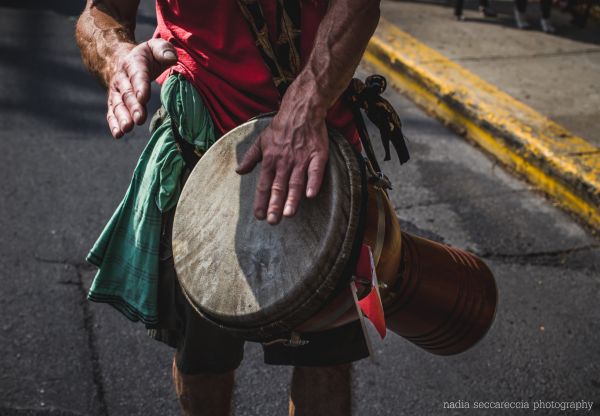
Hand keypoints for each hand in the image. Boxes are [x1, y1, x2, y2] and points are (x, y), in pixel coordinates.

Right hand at [106, 38, 176, 137]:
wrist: (123, 60)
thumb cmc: (148, 56)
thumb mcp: (156, 46)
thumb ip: (164, 49)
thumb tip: (172, 58)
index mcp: (134, 63)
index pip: (138, 75)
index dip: (140, 86)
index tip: (143, 97)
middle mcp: (122, 78)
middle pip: (127, 94)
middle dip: (133, 107)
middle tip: (139, 119)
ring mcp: (116, 92)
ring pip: (118, 105)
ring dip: (122, 117)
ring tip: (127, 129)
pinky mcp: (114, 103)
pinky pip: (112, 113)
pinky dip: (114, 124)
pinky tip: (118, 134)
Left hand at [236, 107, 328, 224]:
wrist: (301, 110)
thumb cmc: (280, 127)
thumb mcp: (261, 140)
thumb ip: (250, 157)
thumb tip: (238, 171)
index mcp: (270, 160)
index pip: (263, 185)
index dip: (261, 201)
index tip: (259, 216)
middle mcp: (284, 161)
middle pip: (278, 187)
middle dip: (274, 205)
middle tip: (272, 221)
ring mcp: (301, 159)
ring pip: (295, 182)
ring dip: (292, 198)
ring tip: (288, 214)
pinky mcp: (317, 155)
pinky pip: (315, 171)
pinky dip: (313, 182)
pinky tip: (311, 195)